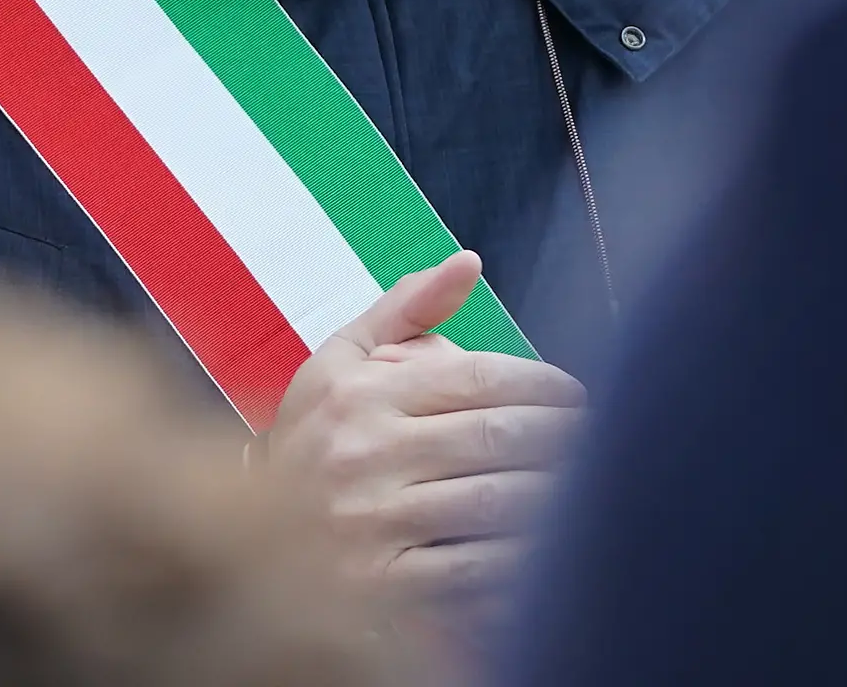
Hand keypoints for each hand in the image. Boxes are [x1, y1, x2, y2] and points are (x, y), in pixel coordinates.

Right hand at [263, 251, 586, 613]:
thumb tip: (469, 261)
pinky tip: (551, 551)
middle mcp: (363, 451)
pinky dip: (521, 561)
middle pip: (496, 439)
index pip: (477, 377)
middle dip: (563, 438)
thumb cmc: (314, 437)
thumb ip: (406, 308)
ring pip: (493, 504)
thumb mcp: (341, 362)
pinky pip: (473, 570)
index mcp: (360, 392)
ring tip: (586, 490)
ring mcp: (371, 522)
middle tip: (598, 441)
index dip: (543, 384)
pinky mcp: (381, 585)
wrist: (248, 538)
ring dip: (554, 497)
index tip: (578, 396)